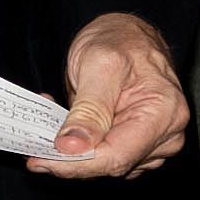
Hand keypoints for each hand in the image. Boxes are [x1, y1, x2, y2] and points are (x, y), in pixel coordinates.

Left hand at [30, 14, 187, 178]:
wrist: (127, 34)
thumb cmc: (120, 40)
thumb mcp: (99, 63)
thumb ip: (90, 108)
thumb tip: (74, 146)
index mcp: (164, 113)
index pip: (117, 157)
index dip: (77, 164)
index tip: (41, 160)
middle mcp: (166, 134)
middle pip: (112, 165)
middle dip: (70, 158)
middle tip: (34, 145)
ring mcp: (154, 143)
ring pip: (106, 164)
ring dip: (73, 151)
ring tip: (51, 123)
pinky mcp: (139, 145)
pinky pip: (105, 156)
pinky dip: (81, 146)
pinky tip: (67, 126)